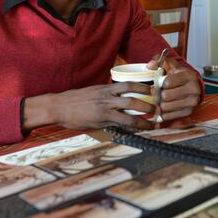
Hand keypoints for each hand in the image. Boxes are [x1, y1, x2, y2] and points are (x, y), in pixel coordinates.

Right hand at [24, 83, 156, 130]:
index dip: (143, 87)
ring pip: (129, 115)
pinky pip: (119, 125)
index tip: (153, 91)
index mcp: (106, 88)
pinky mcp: (100, 121)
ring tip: (153, 124)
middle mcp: (107, 98)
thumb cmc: (76, 99)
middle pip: (133, 99)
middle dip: (148, 104)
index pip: (129, 85)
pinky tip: (137, 132)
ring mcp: (104, 110)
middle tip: (158, 109)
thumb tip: (121, 97)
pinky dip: (130, 129)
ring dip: (143, 120)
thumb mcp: (94, 91)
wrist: (59, 106)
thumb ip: (108, 94)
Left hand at [147, 56, 200, 120]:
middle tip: (157, 93)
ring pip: (166, 107)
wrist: (189, 86)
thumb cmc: (177, 75)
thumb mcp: (168, 64)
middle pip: (166, 96)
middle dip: (158, 94)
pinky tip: (162, 108)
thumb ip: (158, 61)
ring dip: (159, 104)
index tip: (157, 84)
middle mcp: (194, 89)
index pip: (167, 82)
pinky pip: (169, 116)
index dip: (159, 83)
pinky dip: (163, 113)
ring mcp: (193, 102)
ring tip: (160, 100)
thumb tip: (150, 65)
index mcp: (189, 75)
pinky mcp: (189, 112)